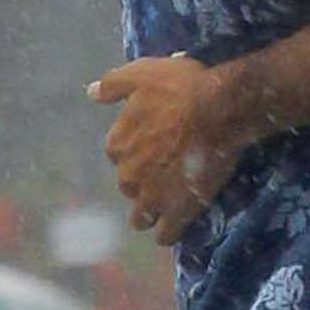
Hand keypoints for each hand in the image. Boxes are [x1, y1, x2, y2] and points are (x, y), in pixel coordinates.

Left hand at [90, 53, 249, 243]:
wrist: (218, 108)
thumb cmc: (181, 87)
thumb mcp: (141, 74)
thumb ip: (112, 85)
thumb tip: (90, 92)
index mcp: (117, 145)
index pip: (119, 154)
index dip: (137, 149)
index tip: (154, 143)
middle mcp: (128, 176)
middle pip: (130, 186)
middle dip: (144, 181)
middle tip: (167, 171)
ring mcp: (152, 198)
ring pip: (141, 217)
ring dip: (150, 212)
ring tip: (168, 205)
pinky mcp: (177, 213)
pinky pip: (165, 235)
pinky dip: (169, 232)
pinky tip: (176, 226)